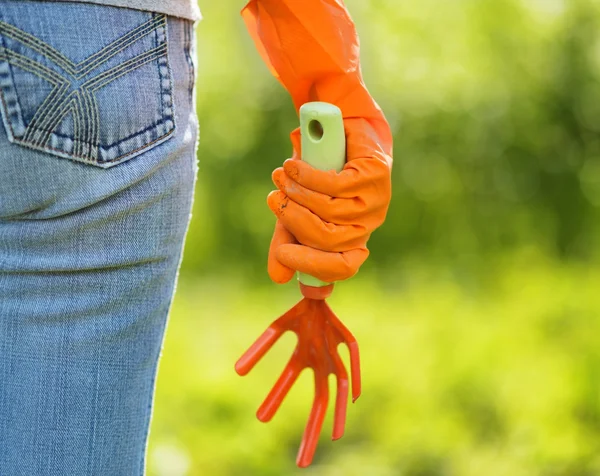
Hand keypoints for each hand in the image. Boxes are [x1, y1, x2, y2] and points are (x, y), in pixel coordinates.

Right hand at [267, 117, 391, 283]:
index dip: (312, 266)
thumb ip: (288, 238)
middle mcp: (367, 224)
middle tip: (273, 199)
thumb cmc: (319, 174)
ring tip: (281, 175)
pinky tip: (294, 166)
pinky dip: (308, 177)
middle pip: (330, 241)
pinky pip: (336, 186)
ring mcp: (375, 200)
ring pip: (330, 211)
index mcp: (352, 239)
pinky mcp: (376, 174)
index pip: (342, 267)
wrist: (341, 129)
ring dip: (298, 193)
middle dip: (294, 220)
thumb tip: (277, 278)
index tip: (283, 254)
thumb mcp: (298, 208)